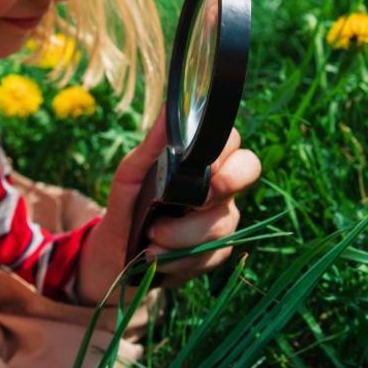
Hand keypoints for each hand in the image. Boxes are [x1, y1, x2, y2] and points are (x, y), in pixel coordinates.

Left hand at [78, 113, 261, 301]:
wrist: (118, 254)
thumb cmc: (128, 206)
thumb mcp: (131, 174)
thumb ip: (152, 146)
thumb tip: (167, 110)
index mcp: (202, 161)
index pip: (230, 140)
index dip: (222, 149)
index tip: (200, 163)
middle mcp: (220, 186)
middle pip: (249, 168)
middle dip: (226, 183)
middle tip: (195, 200)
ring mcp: (223, 218)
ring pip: (222, 222)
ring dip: (180, 234)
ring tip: (151, 237)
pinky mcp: (218, 251)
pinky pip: (212, 252)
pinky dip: (180, 258)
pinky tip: (159, 255)